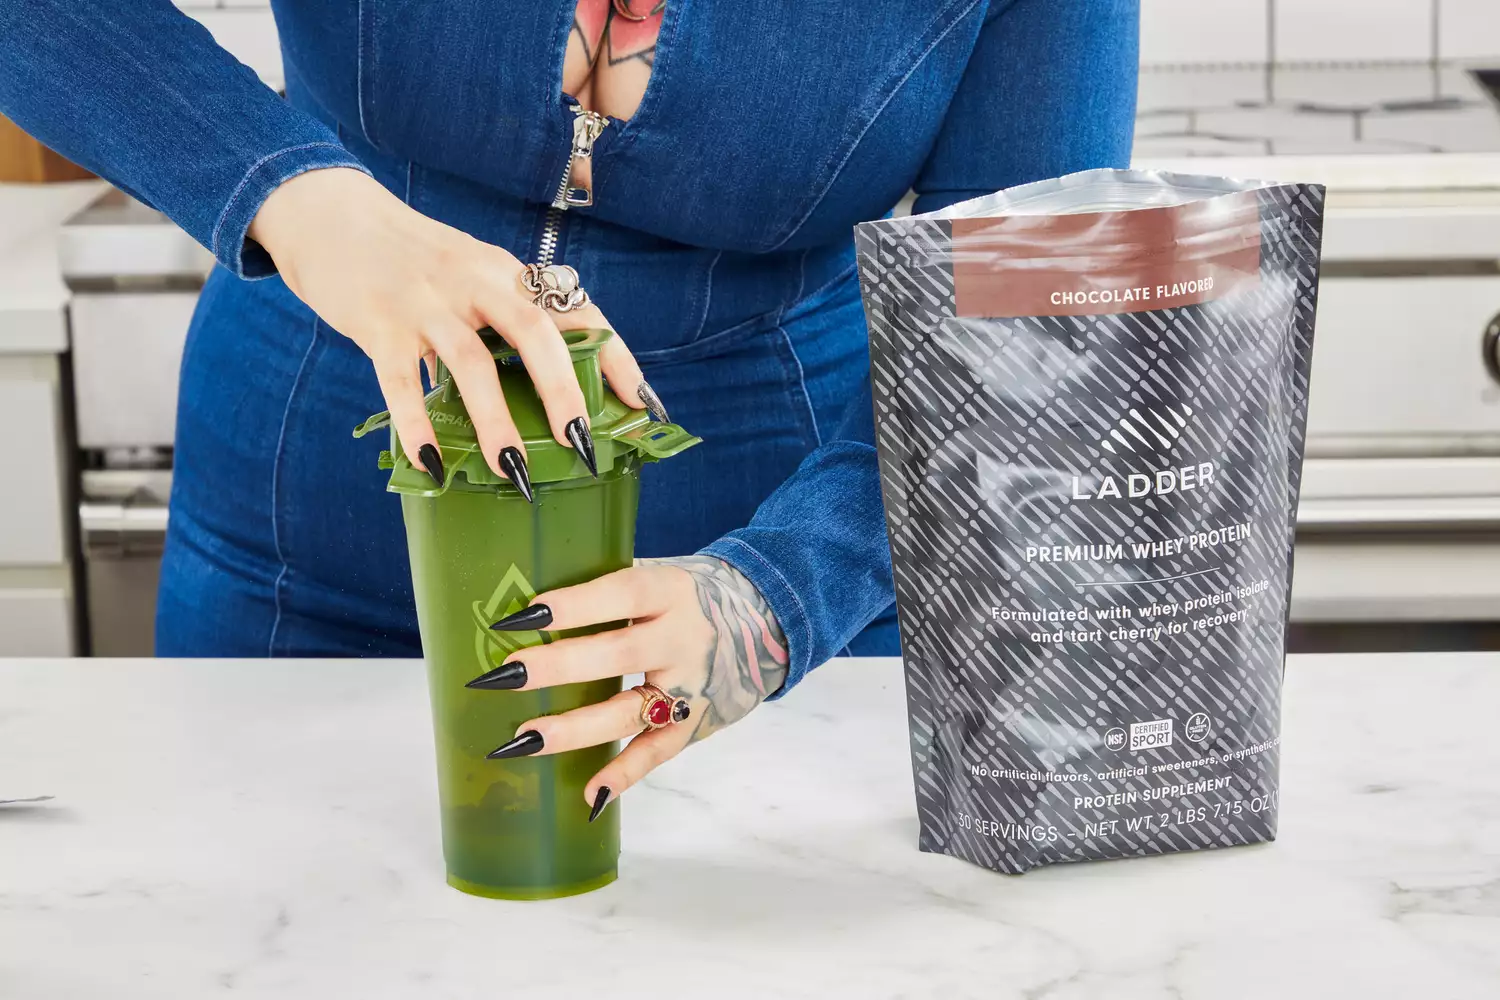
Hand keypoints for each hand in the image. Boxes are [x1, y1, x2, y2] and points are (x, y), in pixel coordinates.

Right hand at [248, 167, 653, 490]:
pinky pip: (400, 382)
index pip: (576, 312)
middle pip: (534, 333)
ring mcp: (426, 301)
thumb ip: (503, 322)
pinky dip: (416, 426)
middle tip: (583, 447)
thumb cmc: (411, 258)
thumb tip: (546, 394)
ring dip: (496, 421)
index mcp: (506, 273)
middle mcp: (474, 281)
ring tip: (513, 472)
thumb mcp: (470, 275)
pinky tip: (431, 467)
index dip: (615, 357)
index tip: (645, 405)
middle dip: (564, 392)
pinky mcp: (378, 323)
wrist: (329, 214)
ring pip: (472, 362)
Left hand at [473, 556, 789, 817]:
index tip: (523, 615)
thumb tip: (529, 612)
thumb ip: (611, 592)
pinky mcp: (695, 722)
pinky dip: (625, 774)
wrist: (767, 619)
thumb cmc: (690, 596)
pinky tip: (589, 795)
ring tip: (523, 739)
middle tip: (506, 675)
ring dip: (576, 728)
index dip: (574, 604)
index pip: (622, 593)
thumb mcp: (662, 576)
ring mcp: (691, 685)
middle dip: (560, 665)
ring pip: (632, 711)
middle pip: (619, 654)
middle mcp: (684, 638)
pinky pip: (658, 752)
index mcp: (671, 591)